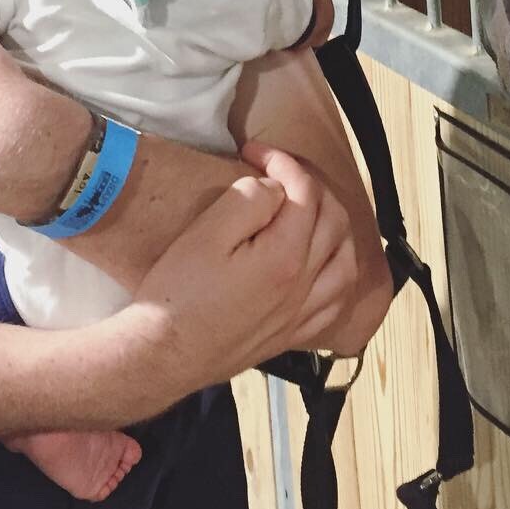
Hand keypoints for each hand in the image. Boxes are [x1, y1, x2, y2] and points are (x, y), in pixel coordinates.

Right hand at [129, 144, 357, 390]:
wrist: (163, 356)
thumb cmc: (178, 293)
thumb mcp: (205, 234)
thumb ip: (247, 201)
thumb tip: (275, 189)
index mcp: (285, 256)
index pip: (303, 192)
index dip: (281, 162)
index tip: (253, 152)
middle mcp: (304, 285)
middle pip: (333, 221)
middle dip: (311, 186)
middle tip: (278, 174)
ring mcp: (302, 313)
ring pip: (346, 261)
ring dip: (335, 227)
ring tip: (311, 211)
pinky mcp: (292, 335)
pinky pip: (337, 302)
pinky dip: (340, 274)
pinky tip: (326, 266)